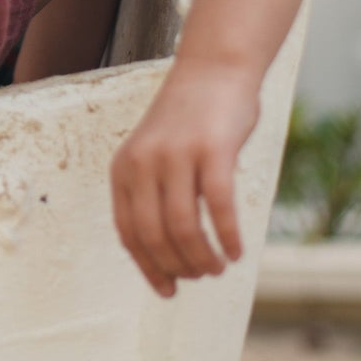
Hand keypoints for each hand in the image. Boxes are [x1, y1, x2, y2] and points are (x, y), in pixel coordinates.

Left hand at [110, 57, 260, 296]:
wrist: (212, 70)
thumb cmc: (188, 121)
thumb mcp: (155, 155)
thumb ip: (154, 194)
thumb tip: (166, 254)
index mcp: (123, 168)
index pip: (129, 232)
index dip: (148, 267)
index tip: (168, 290)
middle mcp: (143, 162)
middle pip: (155, 235)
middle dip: (178, 266)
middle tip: (200, 276)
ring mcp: (176, 155)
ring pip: (184, 226)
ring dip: (202, 257)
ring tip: (218, 268)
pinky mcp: (212, 150)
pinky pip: (219, 206)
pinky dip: (228, 236)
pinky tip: (237, 252)